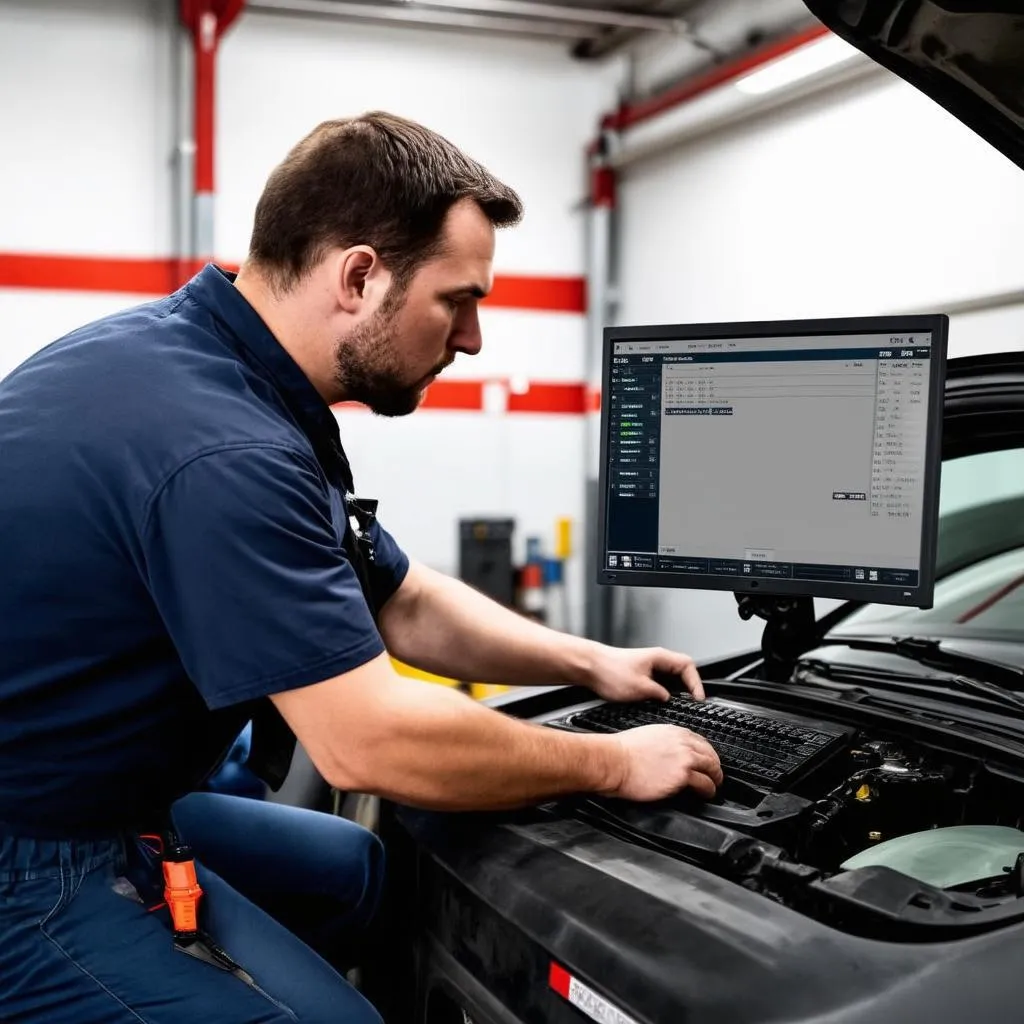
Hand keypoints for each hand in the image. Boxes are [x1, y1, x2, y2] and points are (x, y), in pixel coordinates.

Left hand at [584, 644, 703, 703]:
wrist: (589, 668)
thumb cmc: (610, 671)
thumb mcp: (640, 688)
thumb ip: (659, 694)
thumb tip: (669, 700)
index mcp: (660, 657)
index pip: (688, 666)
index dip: (696, 683)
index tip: (698, 699)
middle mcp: (656, 660)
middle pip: (682, 672)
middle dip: (688, 688)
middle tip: (692, 704)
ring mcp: (648, 667)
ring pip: (670, 679)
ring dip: (676, 691)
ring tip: (679, 706)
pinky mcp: (640, 675)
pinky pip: (659, 683)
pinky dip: (664, 692)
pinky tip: (660, 703)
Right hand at [607, 725, 722, 800]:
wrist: (614, 761)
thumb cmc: (622, 751)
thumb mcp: (648, 736)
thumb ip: (664, 742)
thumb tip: (669, 754)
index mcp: (673, 732)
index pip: (700, 741)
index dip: (707, 753)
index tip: (707, 761)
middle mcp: (682, 743)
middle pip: (710, 754)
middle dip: (715, 766)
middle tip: (715, 775)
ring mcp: (684, 759)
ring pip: (712, 768)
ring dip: (715, 779)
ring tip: (714, 786)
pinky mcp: (682, 776)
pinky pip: (705, 784)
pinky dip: (709, 790)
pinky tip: (707, 794)